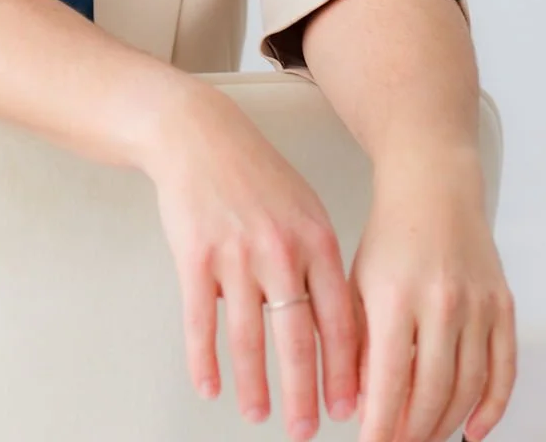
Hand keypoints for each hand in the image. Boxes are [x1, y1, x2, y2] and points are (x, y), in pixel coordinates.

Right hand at [142, 79, 359, 438]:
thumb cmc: (254, 172)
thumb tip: (340, 327)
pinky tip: (209, 386)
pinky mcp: (194, 255)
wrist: (198, 133)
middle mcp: (279, 249)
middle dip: (304, 393)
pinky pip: (200, 321)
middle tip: (307, 430)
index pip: (339, 320)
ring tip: (258, 415)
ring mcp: (235, 253)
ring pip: (248, 337)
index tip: (351, 408)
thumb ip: (320, 262)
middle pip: (296, 338)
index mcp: (315, 239)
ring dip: (255, 385)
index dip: (345, 370)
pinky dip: (204, 360)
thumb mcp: (303, 207)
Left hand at [351, 148, 515, 441]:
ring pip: (468, 388)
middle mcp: (440, 302)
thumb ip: (356, 342)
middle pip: (433, 391)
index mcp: (395, 296)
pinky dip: (490, 407)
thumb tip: (359, 401)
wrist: (432, 188)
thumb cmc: (389, 235)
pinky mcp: (502, 307)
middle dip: (413, 430)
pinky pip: (503, 371)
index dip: (381, 424)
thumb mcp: (356, 283)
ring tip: (424, 437)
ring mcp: (476, 305)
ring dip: (445, 423)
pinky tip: (472, 429)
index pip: (390, 380)